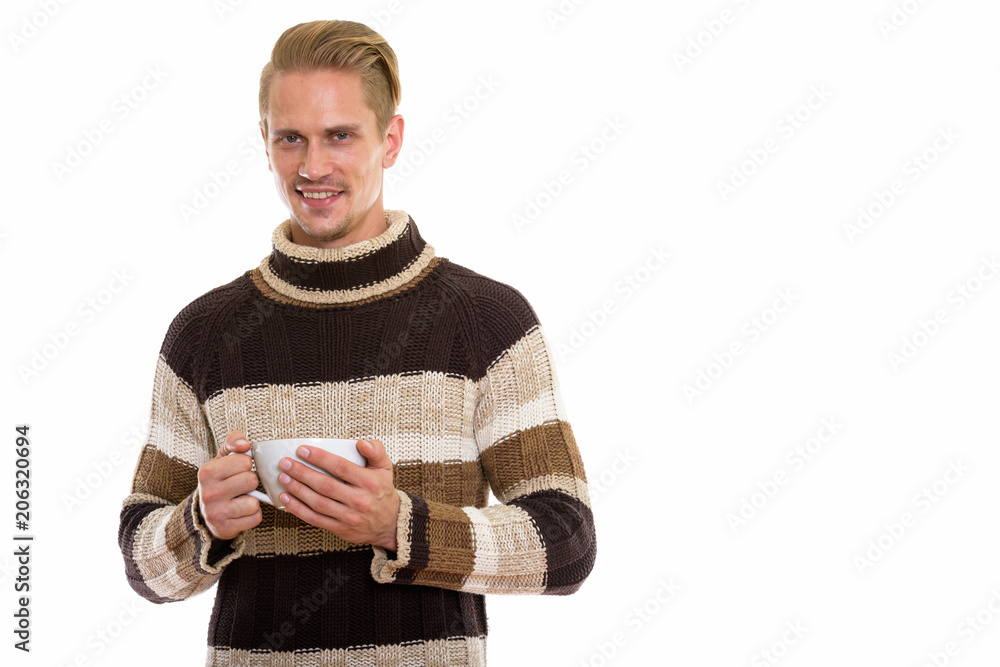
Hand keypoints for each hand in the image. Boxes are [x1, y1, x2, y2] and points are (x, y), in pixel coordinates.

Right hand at [197, 430, 262, 540]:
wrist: (206, 514)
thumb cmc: (220, 480)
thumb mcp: (222, 458)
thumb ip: (233, 441)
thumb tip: (245, 444)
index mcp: (207, 472)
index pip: (244, 461)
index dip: (246, 464)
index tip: (238, 470)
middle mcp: (209, 493)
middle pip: (251, 480)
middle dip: (251, 482)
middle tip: (242, 486)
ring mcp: (216, 513)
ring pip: (254, 502)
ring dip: (253, 500)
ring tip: (242, 499)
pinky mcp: (226, 529)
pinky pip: (255, 518)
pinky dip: (253, 515)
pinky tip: (242, 512)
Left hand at [277, 438, 399, 550]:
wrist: (389, 523)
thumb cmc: (382, 492)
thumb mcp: (385, 468)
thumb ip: (376, 451)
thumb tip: (361, 443)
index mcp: (369, 482)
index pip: (341, 467)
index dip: (320, 458)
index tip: (302, 450)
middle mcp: (359, 500)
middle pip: (325, 485)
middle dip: (301, 473)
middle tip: (286, 463)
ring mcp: (348, 516)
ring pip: (317, 502)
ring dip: (297, 490)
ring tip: (283, 478)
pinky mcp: (340, 528)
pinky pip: (315, 519)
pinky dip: (298, 509)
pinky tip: (286, 499)